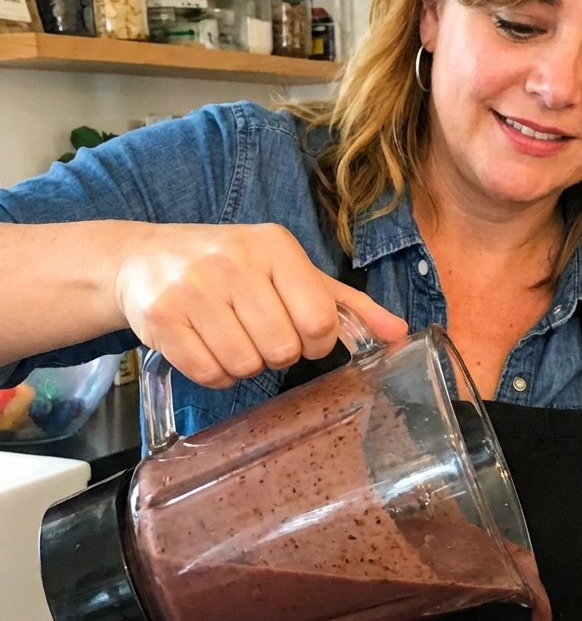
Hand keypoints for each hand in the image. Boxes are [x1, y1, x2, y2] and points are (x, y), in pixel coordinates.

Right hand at [114, 222, 406, 387]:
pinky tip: (205, 346)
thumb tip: (400, 333)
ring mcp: (193, 288)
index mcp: (273, 246)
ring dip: (243, 366)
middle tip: (258, 334)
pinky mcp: (162, 317)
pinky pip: (209, 374)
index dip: (316, 341)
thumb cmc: (229, 268)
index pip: (319, 320)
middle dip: (276, 354)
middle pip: (282, 349)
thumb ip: (346, 305)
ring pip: (245, 366)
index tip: (300, 334)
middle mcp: (233, 261)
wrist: (142, 259)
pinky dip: (214, 373)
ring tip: (229, 337)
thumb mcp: (289, 273)